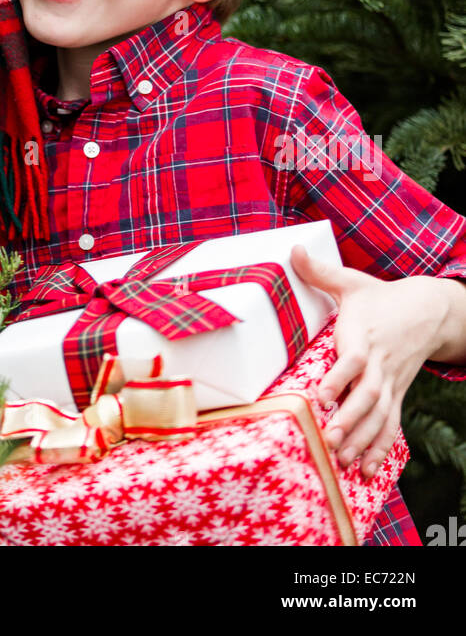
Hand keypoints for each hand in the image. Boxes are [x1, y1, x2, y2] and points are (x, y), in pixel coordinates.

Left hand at [290, 245, 447, 477]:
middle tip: (329, 438)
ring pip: (379, 415)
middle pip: (368, 395)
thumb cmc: (380, 297)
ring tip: (341, 459)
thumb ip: (319, 271)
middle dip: (349, 419)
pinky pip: (390, 425)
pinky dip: (379, 448)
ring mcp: (390, 382)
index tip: (320, 395)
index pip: (353, 359)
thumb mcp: (351, 281)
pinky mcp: (396, 395)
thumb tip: (292, 249)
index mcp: (364, 335)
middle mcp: (379, 363)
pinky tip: (364, 469)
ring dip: (362, 439)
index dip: (338, 377)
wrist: (426, 311)